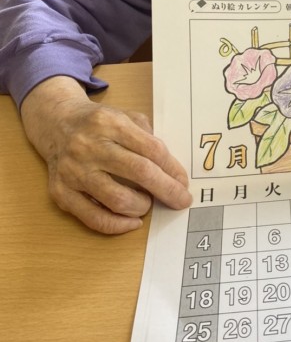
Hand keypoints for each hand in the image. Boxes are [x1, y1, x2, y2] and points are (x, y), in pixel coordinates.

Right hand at [21, 76, 191, 233]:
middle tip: (181, 200)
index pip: (151, 150)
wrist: (56, 124)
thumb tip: (172, 172)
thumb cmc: (99, 124)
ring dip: (141, 206)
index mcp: (110, 123)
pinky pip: (94, 217)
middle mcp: (90, 146)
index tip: (183, 183)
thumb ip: (148, 138)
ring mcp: (74, 171)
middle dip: (167, 190)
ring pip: (118, 199)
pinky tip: (132, 221)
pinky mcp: (61, 193)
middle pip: (139, 172)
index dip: (173, 169)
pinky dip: (118, 225)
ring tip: (147, 203)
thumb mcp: (125, 116)